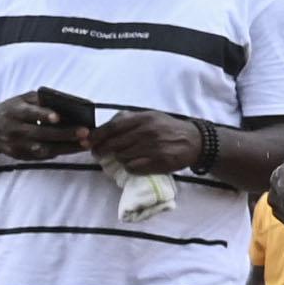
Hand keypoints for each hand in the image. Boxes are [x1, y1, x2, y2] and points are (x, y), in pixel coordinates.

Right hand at [0, 94, 89, 163]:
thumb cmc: (11, 110)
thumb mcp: (21, 99)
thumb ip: (41, 100)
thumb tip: (66, 103)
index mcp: (15, 111)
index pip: (29, 113)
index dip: (43, 115)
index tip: (58, 117)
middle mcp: (14, 129)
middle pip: (40, 133)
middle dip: (64, 134)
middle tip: (85, 132)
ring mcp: (16, 145)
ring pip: (42, 149)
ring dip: (65, 148)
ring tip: (85, 144)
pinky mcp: (18, 156)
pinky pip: (40, 156)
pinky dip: (57, 153)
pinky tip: (73, 149)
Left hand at [87, 108, 205, 176]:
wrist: (195, 142)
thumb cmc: (169, 128)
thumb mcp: (151, 116)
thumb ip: (129, 119)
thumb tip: (104, 128)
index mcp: (144, 119)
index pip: (113, 128)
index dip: (97, 136)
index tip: (88, 142)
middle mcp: (148, 132)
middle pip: (114, 144)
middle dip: (102, 150)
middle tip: (99, 153)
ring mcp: (153, 148)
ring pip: (122, 157)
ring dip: (119, 159)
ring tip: (124, 157)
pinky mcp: (158, 163)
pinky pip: (132, 168)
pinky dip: (129, 167)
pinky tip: (135, 163)